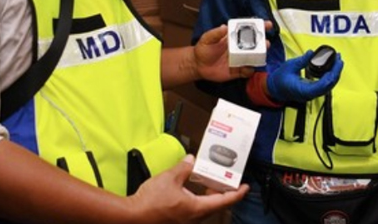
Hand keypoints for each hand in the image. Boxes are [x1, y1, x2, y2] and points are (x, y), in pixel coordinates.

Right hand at [126, 155, 247, 223]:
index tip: (245, 187)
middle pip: (216, 205)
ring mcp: (186, 221)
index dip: (237, 193)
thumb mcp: (169, 178)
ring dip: (208, 195)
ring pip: (204, 208)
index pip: (225, 201)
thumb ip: (183, 168)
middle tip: (227, 180)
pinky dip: (196, 199)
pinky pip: (193, 209)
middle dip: (223, 192)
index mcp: (197, 209)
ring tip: (208, 181)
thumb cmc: (150, 203)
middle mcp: (194, 218)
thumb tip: (190, 160)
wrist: (132, 217)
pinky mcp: (178, 220)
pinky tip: (189, 189)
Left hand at [194, 21, 271, 81]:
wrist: (198, 65)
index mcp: (234, 38)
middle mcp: (239, 48)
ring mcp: (239, 59)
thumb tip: (224, 26)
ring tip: (261, 55)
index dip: (259, 27)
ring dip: (259, 57)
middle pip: (255, 44)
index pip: (248, 30)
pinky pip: (247, 71)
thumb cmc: (203, 49)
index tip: (267, 24)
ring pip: (254, 58)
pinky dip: (249, 71)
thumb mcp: (207, 39)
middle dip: (263, 43)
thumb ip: (215, 33)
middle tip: (266, 43)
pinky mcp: (237, 71)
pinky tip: (247, 69)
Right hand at [266, 49, 343, 102]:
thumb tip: (312, 53)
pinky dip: (329, 76)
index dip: (332, 74)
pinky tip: (331, 68)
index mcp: (304, 90)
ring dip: (334, 74)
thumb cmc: (280, 79)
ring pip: (328, 86)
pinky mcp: (312, 91)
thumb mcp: (289, 66)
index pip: (323, 84)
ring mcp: (312, 94)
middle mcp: (310, 94)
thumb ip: (302, 60)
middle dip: (336, 72)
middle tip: (339, 59)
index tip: (337, 63)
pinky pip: (324, 85)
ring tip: (337, 62)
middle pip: (329, 85)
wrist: (275, 88)